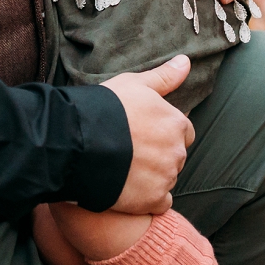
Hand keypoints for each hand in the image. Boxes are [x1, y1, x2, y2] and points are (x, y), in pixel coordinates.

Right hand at [101, 55, 194, 214]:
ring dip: (151, 177)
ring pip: (166, 179)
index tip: (141, 134)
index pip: (183, 132)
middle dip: (158, 155)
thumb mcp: (134, 84)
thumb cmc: (105, 107)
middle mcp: (177, 151)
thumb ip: (164, 77)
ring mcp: (166, 177)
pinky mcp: (152, 199)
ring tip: (123, 169)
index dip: (162, 133)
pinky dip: (147, 199)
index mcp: (177, 123)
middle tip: (129, 152)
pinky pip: (159, 203)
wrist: (78, 141)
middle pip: (174, 156)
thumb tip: (186, 61)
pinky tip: (127, 190)